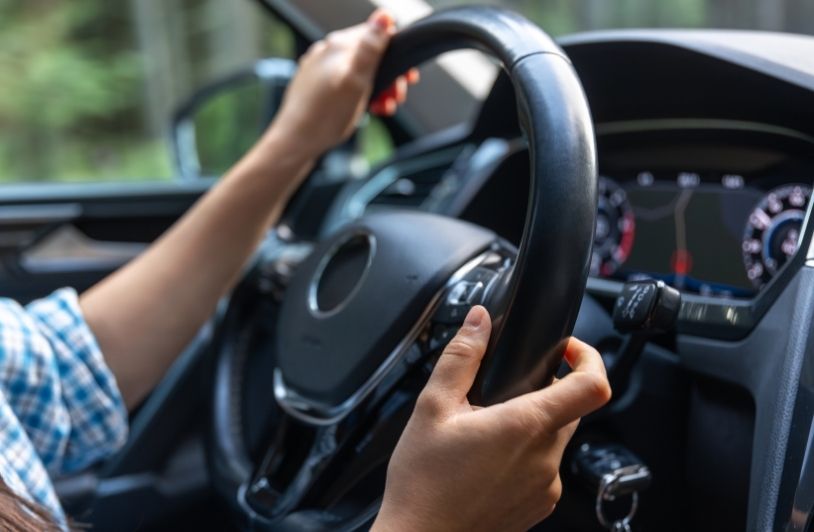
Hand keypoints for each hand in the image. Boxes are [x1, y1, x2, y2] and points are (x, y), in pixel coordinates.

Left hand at [267, 9, 416, 161]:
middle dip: (389, 75)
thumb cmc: (325, 117)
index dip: (397, 54)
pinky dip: (359, 94)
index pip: (377, 33)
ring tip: (381, 107)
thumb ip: (371, 48)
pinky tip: (362, 109)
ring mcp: (318, 68)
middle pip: (369, 54)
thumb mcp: (356, 81)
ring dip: (376, 87)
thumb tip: (384, 16)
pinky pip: (344, 82)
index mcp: (339, 46)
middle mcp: (326, 51)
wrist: (295, 142)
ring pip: (358, 70)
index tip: (407, 77)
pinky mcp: (314, 84)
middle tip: (395, 98)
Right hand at [373, 306, 610, 531]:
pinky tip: (487, 460)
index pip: (593, 386)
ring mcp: (546, 487)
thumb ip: (461, 358)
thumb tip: (480, 321)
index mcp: (525, 427)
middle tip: (502, 393)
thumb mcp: (432, 408)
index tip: (567, 350)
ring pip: (555, 438)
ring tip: (484, 431)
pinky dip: (525, 455)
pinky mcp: (539, 506)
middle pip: (571, 408)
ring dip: (531, 425)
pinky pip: (545, 467)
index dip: (589, 357)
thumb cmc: (423, 483)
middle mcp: (545, 459)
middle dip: (546, 391)